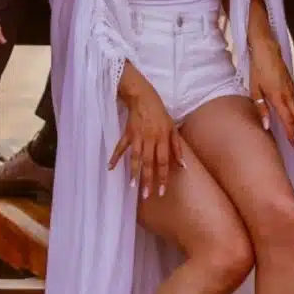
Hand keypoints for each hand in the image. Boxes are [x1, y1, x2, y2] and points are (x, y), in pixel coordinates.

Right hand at [109, 74, 184, 199]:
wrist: (143, 97)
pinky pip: (120, 147)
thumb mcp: (172, 128)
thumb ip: (177, 147)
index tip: (161, 192)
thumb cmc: (160, 114)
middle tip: (146, 196)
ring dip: (133, 172)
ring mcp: (137, 136)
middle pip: (149, 162)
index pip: (163, 161)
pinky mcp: (127, 133)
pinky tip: (110, 168)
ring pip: (135, 157)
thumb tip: (182, 166)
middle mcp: (150, 139)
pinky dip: (115, 157)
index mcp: (162, 138)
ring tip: (132, 187)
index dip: (162, 177)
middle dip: (148, 180)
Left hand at [248, 34, 293, 150]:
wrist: (266, 47)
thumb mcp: (254, 88)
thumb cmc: (258, 67)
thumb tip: (266, 125)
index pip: (287, 120)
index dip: (292, 134)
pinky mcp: (291, 84)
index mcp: (278, 96)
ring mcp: (291, 88)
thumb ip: (261, 108)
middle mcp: (288, 94)